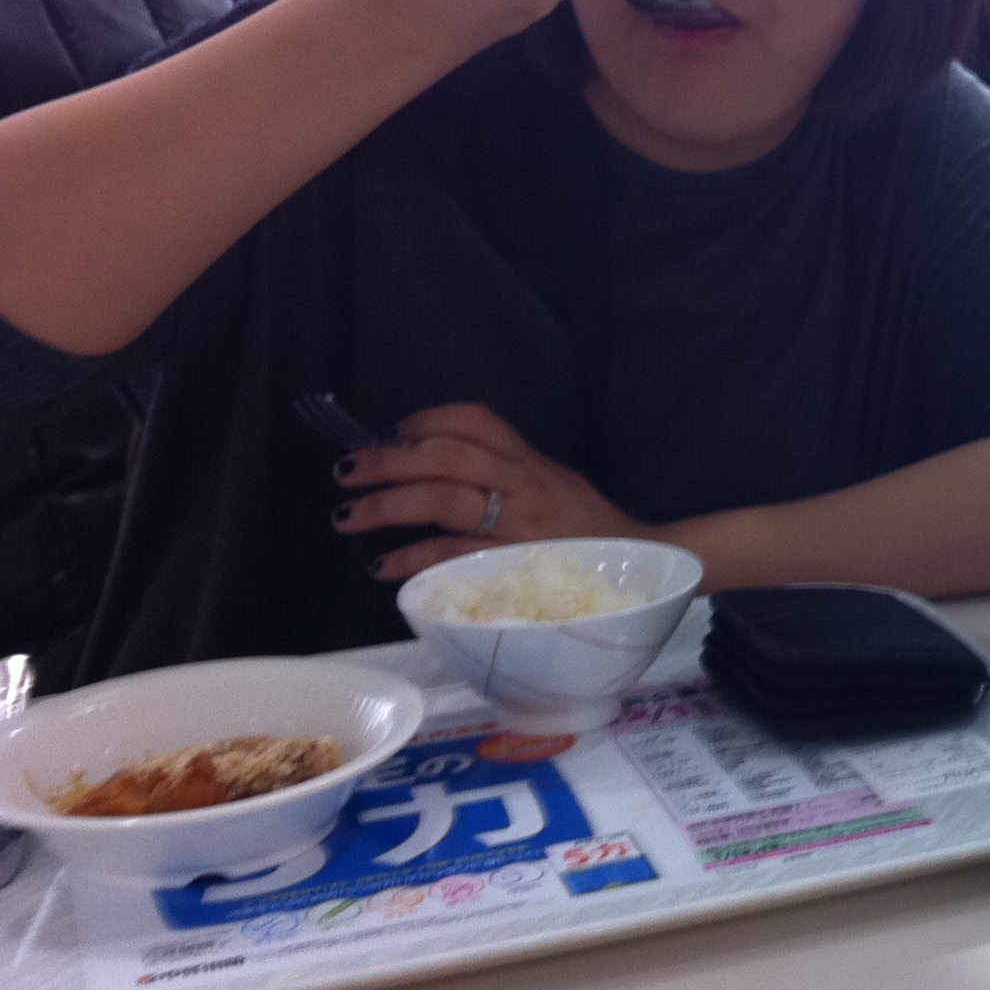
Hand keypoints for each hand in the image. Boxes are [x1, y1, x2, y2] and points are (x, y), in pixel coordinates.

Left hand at [333, 402, 650, 579]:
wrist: (642, 568)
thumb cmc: (589, 530)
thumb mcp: (554, 485)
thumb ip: (507, 473)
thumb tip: (437, 465)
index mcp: (531, 463)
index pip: (479, 422)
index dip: (430, 420)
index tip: (397, 429)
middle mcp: (524, 486)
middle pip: (447, 458)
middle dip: (389, 461)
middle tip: (347, 469)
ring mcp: (517, 526)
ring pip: (443, 501)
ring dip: (386, 507)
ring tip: (347, 516)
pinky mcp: (511, 566)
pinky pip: (452, 558)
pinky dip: (411, 560)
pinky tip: (383, 567)